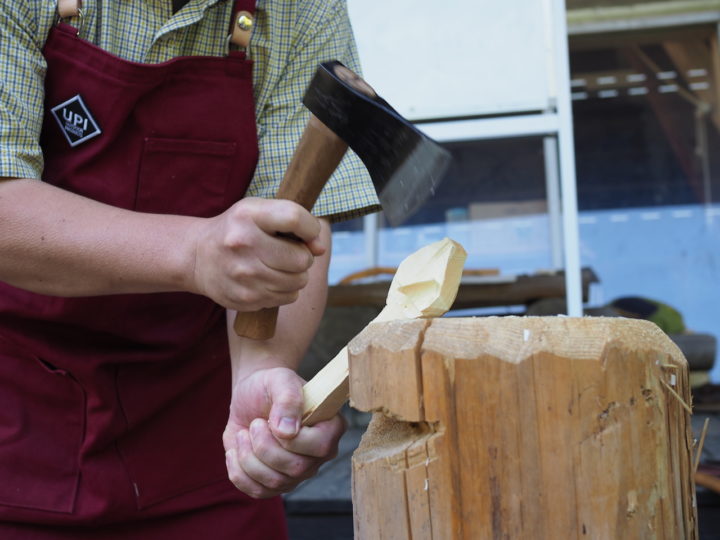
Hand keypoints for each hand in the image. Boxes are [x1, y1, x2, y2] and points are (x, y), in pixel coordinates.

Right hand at [191, 198, 327, 310]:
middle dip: (303, 257)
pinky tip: (268, 279)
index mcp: (248, 215)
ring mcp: (244, 275)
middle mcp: (243, 244)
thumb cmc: (238, 230)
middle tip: (288, 253)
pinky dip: (285, 289)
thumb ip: (294, 221)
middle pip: (301, 259)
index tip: (308, 234)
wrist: (198, 257)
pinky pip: (287, 297)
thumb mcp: (259, 212)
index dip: (310, 228)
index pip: (295, 218)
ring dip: (295, 275)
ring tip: (277, 266)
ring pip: (299, 281)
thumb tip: (320, 249)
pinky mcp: (245, 298)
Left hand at [223, 367, 345, 498]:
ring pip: (274, 483)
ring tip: (245, 433)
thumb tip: (287, 432)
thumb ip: (288, 399)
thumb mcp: (280, 380)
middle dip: (265, 445)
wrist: (251, 396)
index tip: (271, 419)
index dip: (291, 438)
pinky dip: (238, 471)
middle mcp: (318, 455)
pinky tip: (236, 449)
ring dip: (249, 456)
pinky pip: (257, 491)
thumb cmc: (271, 385)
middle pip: (296, 468)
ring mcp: (297, 473)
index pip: (320, 446)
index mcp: (330, 428)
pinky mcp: (274, 483)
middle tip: (255, 423)